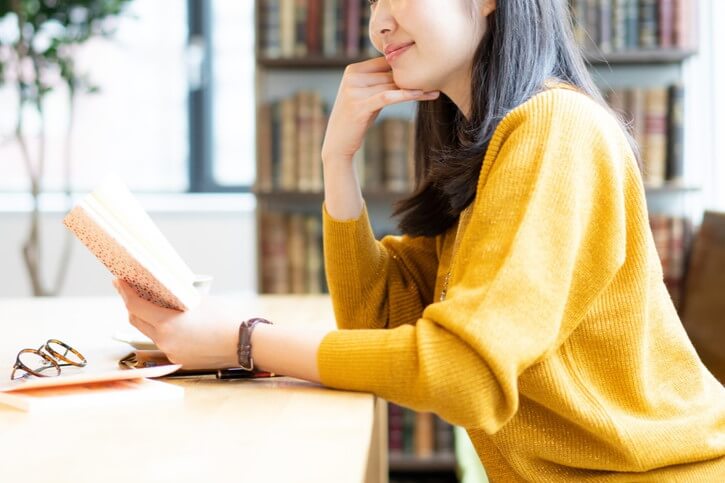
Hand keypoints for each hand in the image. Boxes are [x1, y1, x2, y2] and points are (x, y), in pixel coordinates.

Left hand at [113, 279, 238, 369]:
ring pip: (150, 333)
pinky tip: (170, 323)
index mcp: (168, 324)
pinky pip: (165, 343)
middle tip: (130, 290)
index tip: (119, 281)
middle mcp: (165, 341)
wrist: (245, 343)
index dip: (125, 292)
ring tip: (150, 305)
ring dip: (147, 319)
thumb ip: (179, 298)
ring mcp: (171, 353)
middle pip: (137, 321)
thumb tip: (165, 291)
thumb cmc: (226, 319)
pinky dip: (163, 331)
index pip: (136, 306)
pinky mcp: (180, 360)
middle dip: (131, 305)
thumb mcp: (200, 301)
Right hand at [320, 56, 439, 161]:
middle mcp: (351, 77)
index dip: (404, 65)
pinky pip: (388, 97)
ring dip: (414, 87)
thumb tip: (403, 70)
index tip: (426, 66)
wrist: (337, 144)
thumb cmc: (356, 120)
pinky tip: (422, 95)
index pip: (384, 61)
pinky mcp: (359, 106)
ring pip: (391, 85)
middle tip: (436, 77)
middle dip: (412, 77)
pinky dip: (406, 95)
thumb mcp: (365, 96)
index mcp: (352, 70)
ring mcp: (353, 91)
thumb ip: (378, 82)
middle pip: (389, 74)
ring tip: (434, 88)